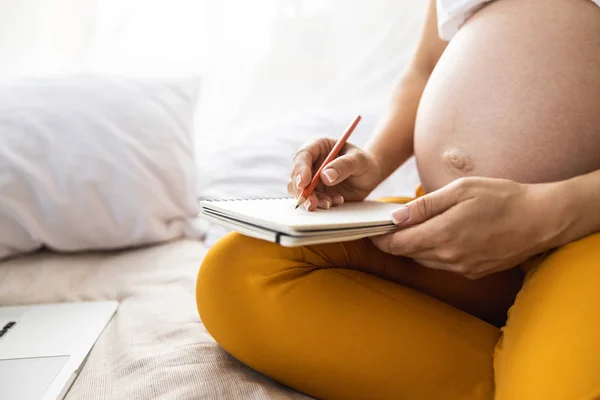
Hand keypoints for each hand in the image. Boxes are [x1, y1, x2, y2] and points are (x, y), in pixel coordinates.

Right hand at [288, 138, 382, 210]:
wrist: (369, 177)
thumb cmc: (364, 163)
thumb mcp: (359, 161)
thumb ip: (344, 166)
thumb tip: (325, 176)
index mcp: (318, 146)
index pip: (303, 155)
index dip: (301, 169)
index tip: (305, 183)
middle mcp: (311, 162)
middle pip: (296, 175)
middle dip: (302, 191)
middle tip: (312, 203)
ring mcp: (311, 178)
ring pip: (299, 190)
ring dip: (311, 200)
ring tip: (329, 203)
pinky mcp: (315, 192)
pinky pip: (310, 200)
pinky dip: (320, 204)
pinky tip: (337, 201)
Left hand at [371, 177, 560, 278]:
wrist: (542, 219)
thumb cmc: (501, 197)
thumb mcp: (460, 191)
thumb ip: (425, 206)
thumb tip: (395, 217)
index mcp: (443, 235)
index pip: (396, 244)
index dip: (379, 237)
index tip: (370, 227)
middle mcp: (449, 257)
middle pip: (407, 253)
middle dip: (393, 240)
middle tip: (387, 223)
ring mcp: (462, 268)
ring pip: (423, 260)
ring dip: (413, 246)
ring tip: (412, 227)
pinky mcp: (473, 272)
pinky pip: (442, 264)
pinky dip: (433, 251)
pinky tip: (438, 235)